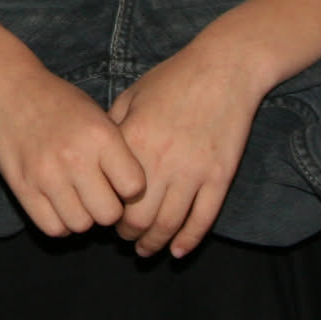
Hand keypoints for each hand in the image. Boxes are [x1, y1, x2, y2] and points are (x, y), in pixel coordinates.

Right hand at [0, 61, 146, 236]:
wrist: (9, 89)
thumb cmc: (59, 103)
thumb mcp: (97, 115)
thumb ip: (117, 151)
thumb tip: (136, 193)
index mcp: (100, 136)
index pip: (135, 188)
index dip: (131, 190)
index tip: (122, 184)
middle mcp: (75, 157)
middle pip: (109, 214)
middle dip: (107, 208)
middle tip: (99, 195)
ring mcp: (47, 175)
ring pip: (81, 225)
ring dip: (83, 217)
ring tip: (78, 199)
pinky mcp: (23, 188)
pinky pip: (53, 228)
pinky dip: (60, 223)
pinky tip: (59, 204)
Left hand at [106, 39, 268, 257]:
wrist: (223, 69)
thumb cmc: (173, 78)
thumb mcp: (132, 94)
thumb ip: (113, 126)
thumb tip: (97, 156)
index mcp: (134, 140)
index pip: (111, 193)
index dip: (106, 211)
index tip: (104, 215)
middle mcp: (161, 161)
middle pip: (139, 218)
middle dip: (128, 234)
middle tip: (124, 237)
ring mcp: (193, 172)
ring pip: (169, 224)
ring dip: (155, 243)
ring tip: (146, 249)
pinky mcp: (219, 177)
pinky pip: (202, 219)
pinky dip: (189, 239)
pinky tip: (178, 250)